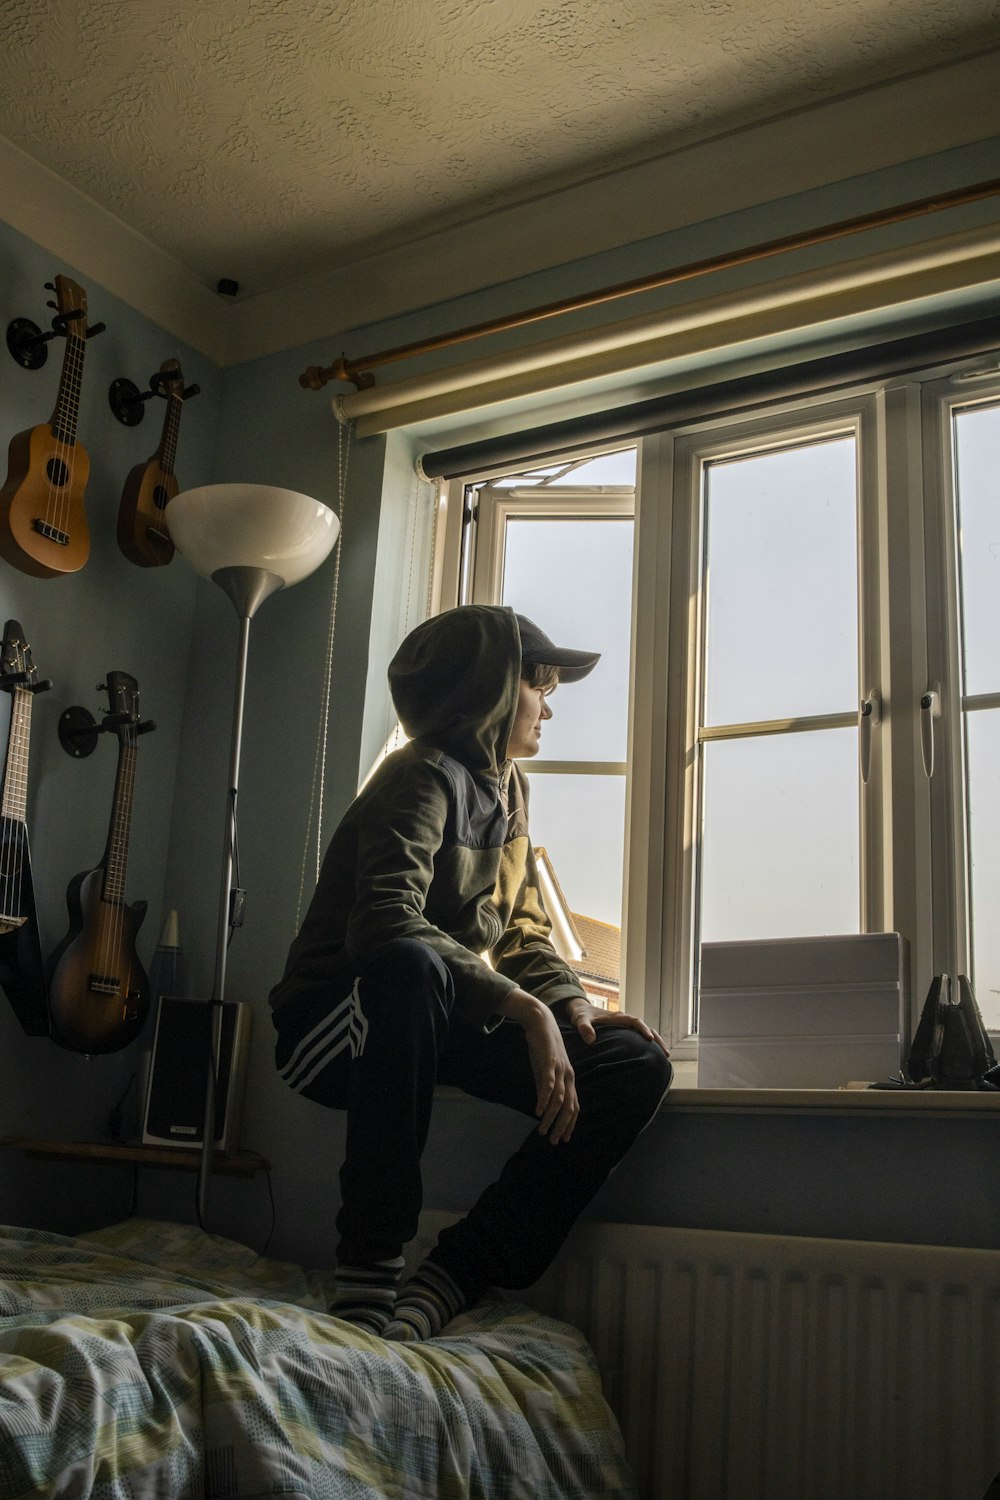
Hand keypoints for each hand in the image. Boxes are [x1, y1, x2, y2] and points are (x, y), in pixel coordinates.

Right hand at [498, 988, 578, 1143]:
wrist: (541, 1021)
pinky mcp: (549, 1063)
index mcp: (569, 1078)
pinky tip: (538, 1112)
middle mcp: (568, 1075)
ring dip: (551, 1118)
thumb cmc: (544, 1046)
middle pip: (569, 1107)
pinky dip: (544, 1100)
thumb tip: (544, 1104)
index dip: (570, 1124)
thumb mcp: (546, 1069)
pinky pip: (548, 1085)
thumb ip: (546, 1086)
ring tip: (543, 1131)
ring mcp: (560, 1069)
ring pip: (559, 1099)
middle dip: (562, 1126)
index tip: (564, 1139)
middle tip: (554, 1142)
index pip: (574, 1106)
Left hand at [559, 996, 670, 1060]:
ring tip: (666, 1056)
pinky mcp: (624, 1031)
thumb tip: (590, 1041)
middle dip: (657, 1039)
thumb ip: (584, 1028)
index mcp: (618, 1017)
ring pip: (645, 1032)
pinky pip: (639, 1036)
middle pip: (646, 1027)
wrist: (581, 1011)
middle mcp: (625, 1020)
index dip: (643, 1029)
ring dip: (656, 1042)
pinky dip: (648, 1043)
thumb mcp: (580, 1020)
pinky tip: (653, 1055)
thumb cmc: (581, 1016)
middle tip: (666, 1053)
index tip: (650, 1039)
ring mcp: (626, 1026)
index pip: (635, 1021)